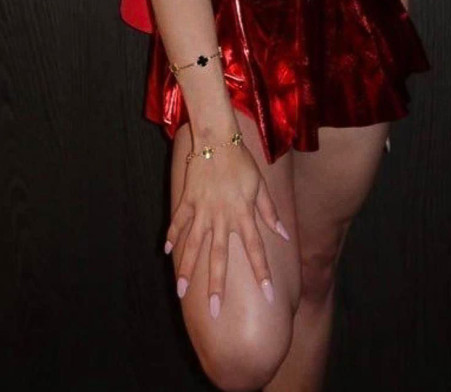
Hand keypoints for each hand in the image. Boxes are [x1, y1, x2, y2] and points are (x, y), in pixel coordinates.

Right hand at [165, 139, 290, 318]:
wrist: (217, 139)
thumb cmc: (242, 162)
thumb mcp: (260, 186)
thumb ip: (269, 212)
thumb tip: (283, 234)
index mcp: (242, 215)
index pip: (255, 250)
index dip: (262, 272)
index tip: (268, 296)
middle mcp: (222, 217)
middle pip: (219, 258)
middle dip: (216, 285)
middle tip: (214, 310)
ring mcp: (202, 210)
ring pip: (194, 246)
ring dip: (187, 269)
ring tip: (180, 292)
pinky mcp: (188, 201)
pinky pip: (179, 222)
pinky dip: (173, 236)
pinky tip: (167, 252)